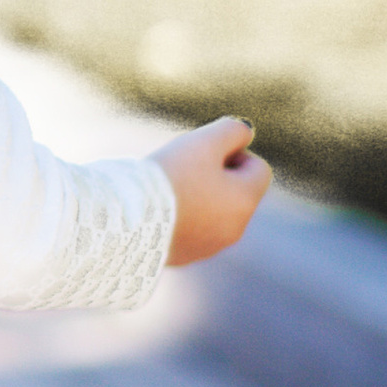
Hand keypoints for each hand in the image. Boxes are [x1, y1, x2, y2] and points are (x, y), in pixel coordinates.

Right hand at [157, 116, 271, 265]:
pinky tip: (158, 210)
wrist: (128, 219)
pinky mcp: (186, 256)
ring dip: (200, 197)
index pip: (258, 168)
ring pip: (214, 213)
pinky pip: (192, 231)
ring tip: (168, 190)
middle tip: (183, 168)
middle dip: (216, 176)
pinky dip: (183, 218)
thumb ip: (232, 130)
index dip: (233, 152)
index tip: (203, 153)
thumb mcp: (204, 141)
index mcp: (246, 200)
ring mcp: (210, 246)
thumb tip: (245, 133)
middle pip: (236, 192)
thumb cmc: (170, 176)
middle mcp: (236, 228)